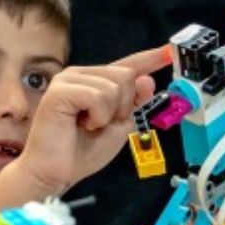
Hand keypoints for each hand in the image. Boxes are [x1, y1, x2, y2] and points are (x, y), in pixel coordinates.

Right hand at [14, 46, 168, 196]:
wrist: (55, 173)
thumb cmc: (81, 152)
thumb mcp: (119, 127)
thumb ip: (133, 103)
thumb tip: (146, 80)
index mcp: (95, 82)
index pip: (127, 66)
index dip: (150, 59)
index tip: (169, 51)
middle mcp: (81, 75)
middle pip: (126, 75)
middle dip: (123, 105)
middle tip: (101, 123)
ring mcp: (68, 80)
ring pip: (113, 86)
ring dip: (109, 113)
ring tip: (88, 125)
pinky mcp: (60, 91)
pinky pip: (97, 96)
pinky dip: (98, 115)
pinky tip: (82, 123)